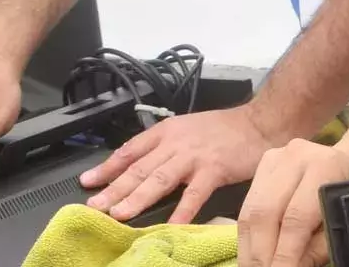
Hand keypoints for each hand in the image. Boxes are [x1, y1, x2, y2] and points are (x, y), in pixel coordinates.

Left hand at [79, 106, 280, 223]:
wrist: (260, 122)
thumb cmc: (224, 129)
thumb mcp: (186, 129)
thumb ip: (164, 146)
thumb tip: (139, 167)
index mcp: (166, 131)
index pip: (130, 150)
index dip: (107, 167)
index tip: (88, 182)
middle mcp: (175, 143)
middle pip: (139, 168)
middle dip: (113, 188)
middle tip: (94, 204)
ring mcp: (194, 157)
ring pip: (158, 180)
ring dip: (136, 198)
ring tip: (118, 214)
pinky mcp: (214, 170)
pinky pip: (194, 195)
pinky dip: (181, 212)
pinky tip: (170, 226)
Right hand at [238, 140, 348, 266]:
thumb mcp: (342, 225)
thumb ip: (316, 250)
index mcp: (324, 167)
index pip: (296, 218)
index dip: (284, 254)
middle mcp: (295, 156)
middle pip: (264, 213)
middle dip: (260, 255)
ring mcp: (276, 158)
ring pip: (249, 211)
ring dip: (248, 249)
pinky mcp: (262, 165)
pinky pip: (246, 207)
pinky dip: (247, 237)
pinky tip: (251, 256)